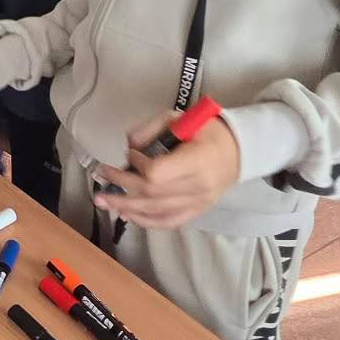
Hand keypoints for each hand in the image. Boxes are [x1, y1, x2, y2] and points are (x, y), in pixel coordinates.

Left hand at [93, 114, 240, 228]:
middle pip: (151, 193)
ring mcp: (198, 203)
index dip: (137, 166)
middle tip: (100, 176)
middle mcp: (198, 187)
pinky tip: (126, 214)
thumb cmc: (207, 131)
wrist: (239, 151)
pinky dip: (144, 220)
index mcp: (197, 160)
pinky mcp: (195, 212)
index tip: (130, 154)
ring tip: (103, 200)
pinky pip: (166, 222)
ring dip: (125, 206)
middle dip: (120, 186)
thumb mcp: (180, 118)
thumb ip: (152, 128)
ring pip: (155, 211)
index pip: (157, 174)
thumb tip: (128, 146)